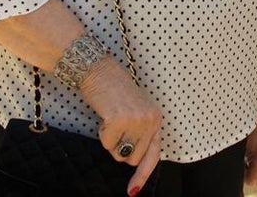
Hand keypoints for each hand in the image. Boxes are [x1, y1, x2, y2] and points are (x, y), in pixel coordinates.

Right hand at [82, 57, 162, 193]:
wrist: (100, 71)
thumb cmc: (115, 93)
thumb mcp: (136, 111)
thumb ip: (140, 133)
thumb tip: (133, 162)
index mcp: (156, 118)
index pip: (154, 154)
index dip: (143, 175)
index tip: (132, 191)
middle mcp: (150, 120)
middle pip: (133, 159)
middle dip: (120, 149)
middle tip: (115, 128)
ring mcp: (137, 120)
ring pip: (120, 154)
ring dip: (111, 142)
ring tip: (111, 120)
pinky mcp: (120, 120)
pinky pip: (107, 144)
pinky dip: (101, 134)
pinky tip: (104, 116)